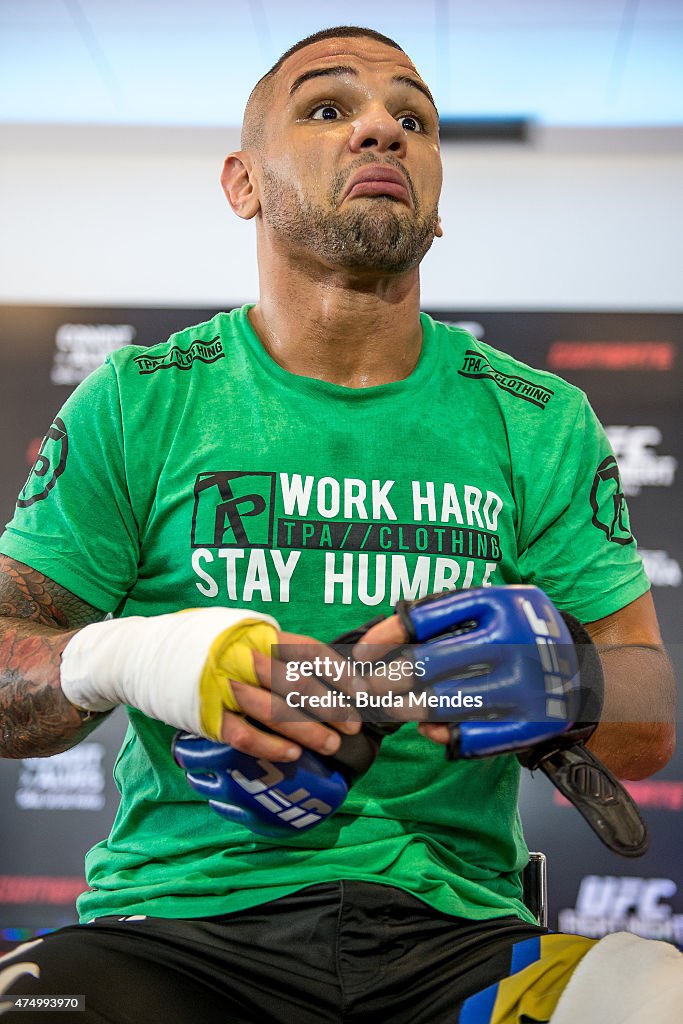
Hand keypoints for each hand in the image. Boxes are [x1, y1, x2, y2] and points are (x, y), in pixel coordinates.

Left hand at [355, 586, 602, 757]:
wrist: (578, 665)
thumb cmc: (513, 629)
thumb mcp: (485, 607)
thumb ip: (434, 616)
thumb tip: (374, 646)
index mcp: (500, 604)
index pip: (425, 620)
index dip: (384, 639)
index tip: (362, 655)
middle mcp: (514, 643)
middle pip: (428, 665)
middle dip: (386, 680)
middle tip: (368, 688)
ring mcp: (524, 687)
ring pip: (443, 705)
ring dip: (405, 710)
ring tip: (390, 709)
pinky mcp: (530, 725)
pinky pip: (471, 738)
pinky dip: (442, 735)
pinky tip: (430, 728)